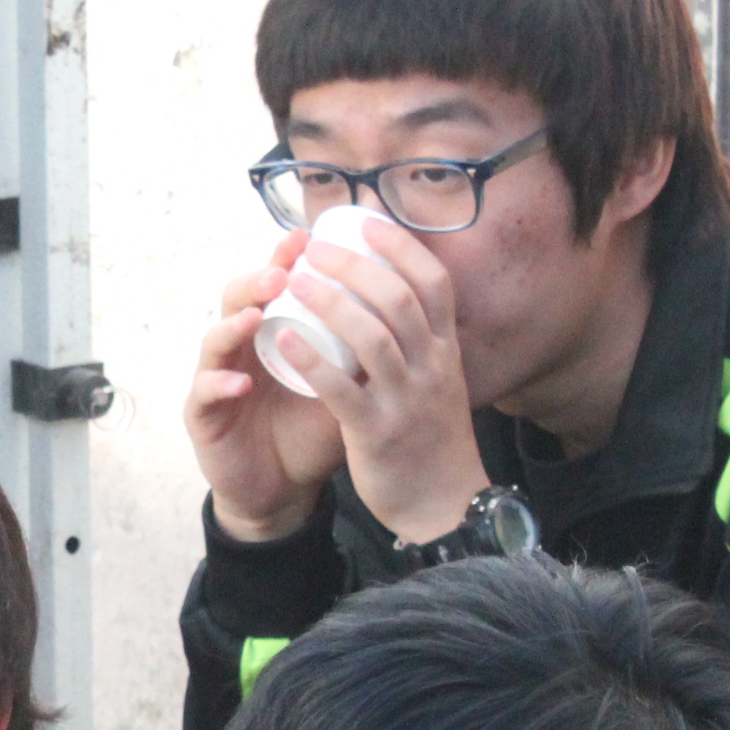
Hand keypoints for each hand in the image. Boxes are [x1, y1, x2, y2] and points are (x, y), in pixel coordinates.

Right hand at [189, 237, 355, 543]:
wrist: (284, 490)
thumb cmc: (314, 433)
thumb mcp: (348, 386)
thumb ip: (367, 349)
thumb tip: (413, 304)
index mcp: (275, 332)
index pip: (276, 283)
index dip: (287, 256)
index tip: (312, 234)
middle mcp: (242, 347)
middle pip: (239, 298)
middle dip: (259, 278)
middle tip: (285, 269)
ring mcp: (218, 378)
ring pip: (216, 338)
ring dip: (235, 322)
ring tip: (257, 313)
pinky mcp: (203, 417)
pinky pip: (205, 394)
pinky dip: (220, 385)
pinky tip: (240, 383)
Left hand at [277, 211, 484, 545]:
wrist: (444, 507)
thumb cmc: (431, 441)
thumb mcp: (440, 383)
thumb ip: (420, 344)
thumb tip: (392, 296)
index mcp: (446, 352)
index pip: (433, 284)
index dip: (400, 248)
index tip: (365, 222)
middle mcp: (432, 369)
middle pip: (398, 299)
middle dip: (355, 266)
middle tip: (314, 249)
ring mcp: (406, 401)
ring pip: (372, 337)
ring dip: (330, 303)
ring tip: (294, 281)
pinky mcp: (377, 434)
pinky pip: (342, 390)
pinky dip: (312, 361)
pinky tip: (283, 340)